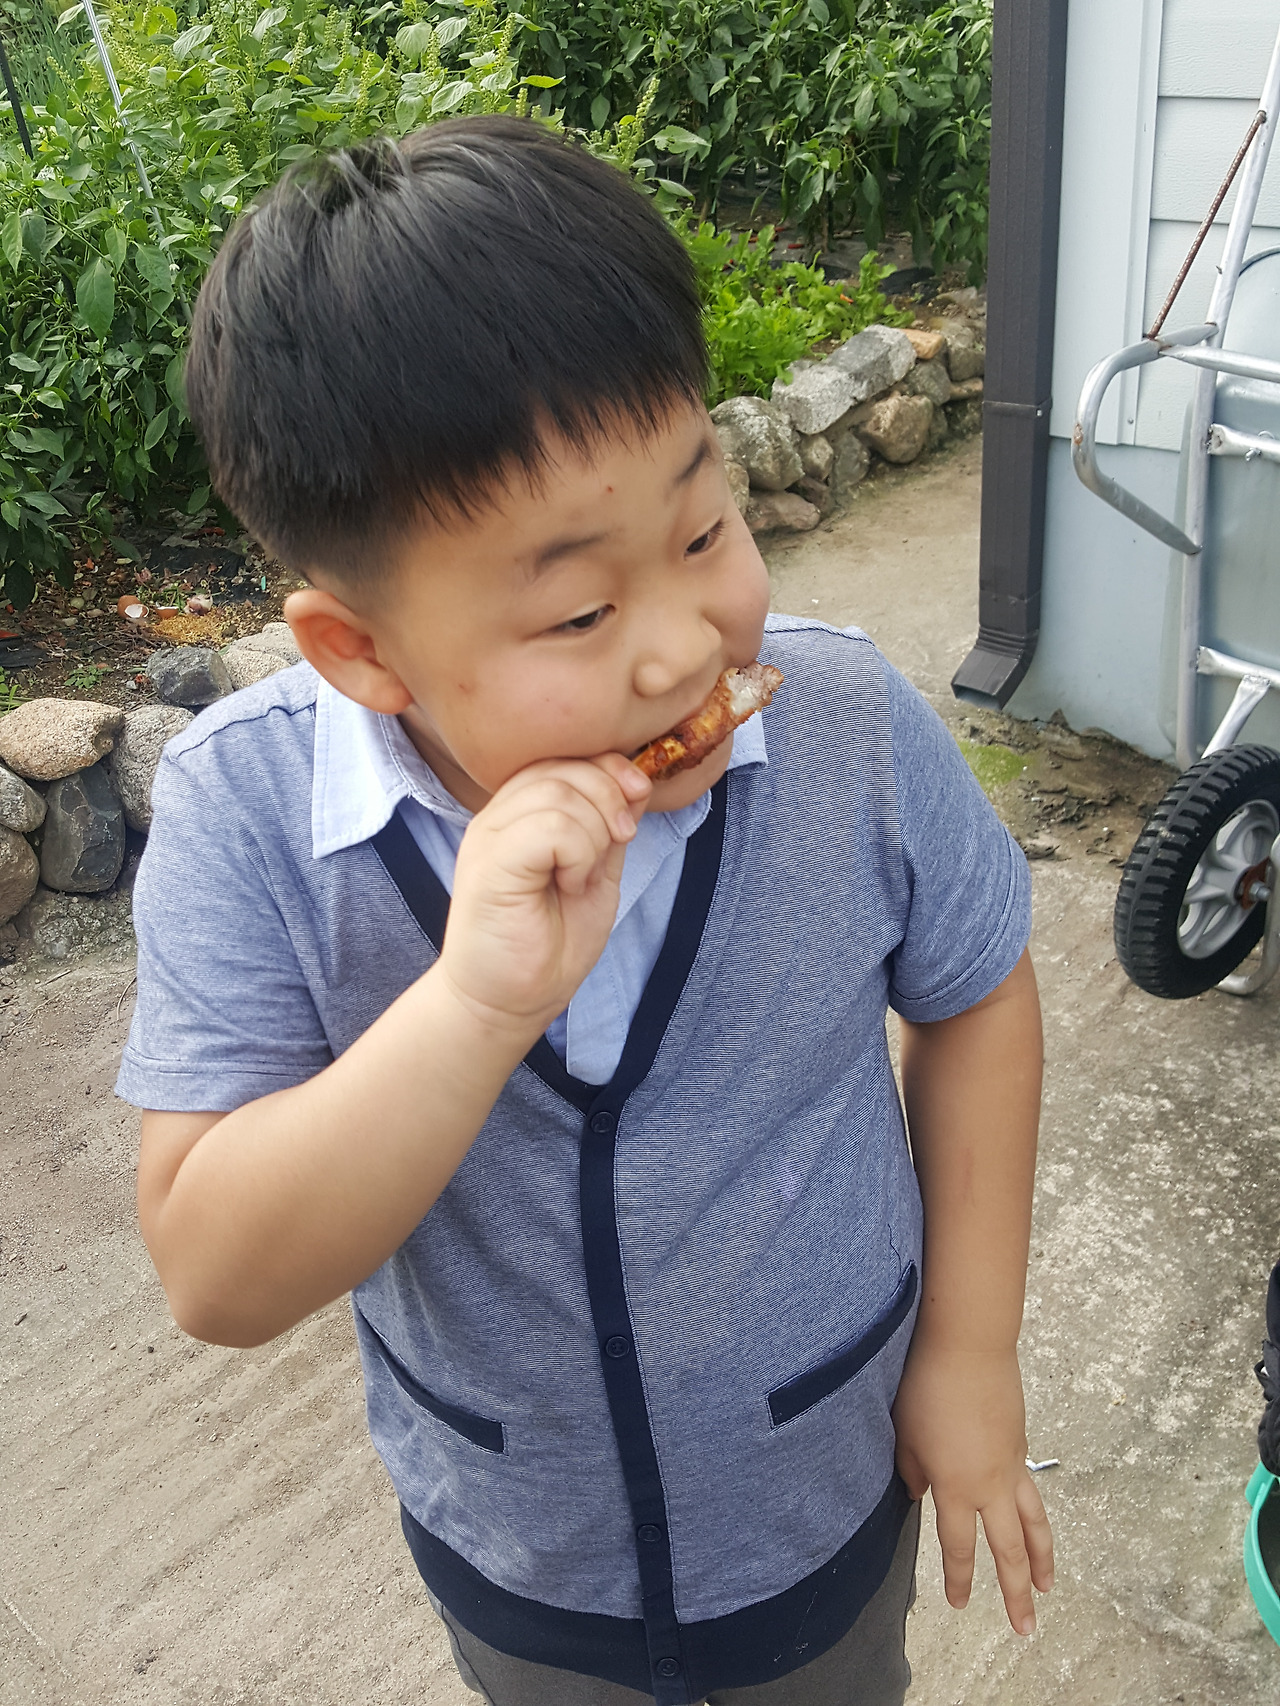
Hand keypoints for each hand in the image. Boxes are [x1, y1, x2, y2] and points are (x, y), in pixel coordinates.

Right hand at [438, 754, 651, 1035]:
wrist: (510, 1000)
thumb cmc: (549, 941)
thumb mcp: (596, 871)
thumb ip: (608, 826)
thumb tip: (636, 780)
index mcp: (519, 811)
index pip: (563, 756)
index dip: (608, 769)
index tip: (634, 804)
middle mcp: (498, 816)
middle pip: (563, 767)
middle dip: (610, 798)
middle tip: (617, 843)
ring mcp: (488, 837)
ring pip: (559, 794)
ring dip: (594, 835)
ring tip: (582, 876)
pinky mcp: (489, 864)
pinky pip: (550, 828)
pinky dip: (578, 854)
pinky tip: (569, 885)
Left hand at [893, 1341, 1053, 1634]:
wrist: (968, 1345)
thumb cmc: (926, 1386)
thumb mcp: (904, 1434)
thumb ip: (911, 1471)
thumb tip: (920, 1494)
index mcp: (956, 1488)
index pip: (960, 1548)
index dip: (959, 1579)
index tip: (959, 1604)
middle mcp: (991, 1485)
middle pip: (1010, 1551)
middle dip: (1017, 1592)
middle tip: (1025, 1628)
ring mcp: (1012, 1464)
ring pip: (1034, 1524)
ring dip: (1043, 1560)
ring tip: (1047, 1588)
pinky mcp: (1020, 1443)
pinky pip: (1029, 1489)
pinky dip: (1034, 1514)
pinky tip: (1029, 1520)